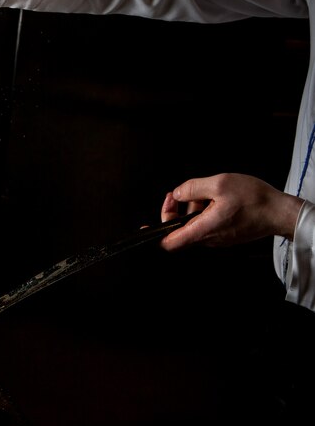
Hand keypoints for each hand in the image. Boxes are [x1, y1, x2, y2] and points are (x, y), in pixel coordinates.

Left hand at [158, 173, 303, 250]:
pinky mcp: (225, 234)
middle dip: (175, 209)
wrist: (280, 212)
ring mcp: (217, 238)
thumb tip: (177, 193)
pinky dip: (205, 211)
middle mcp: (208, 238)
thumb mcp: (219, 183)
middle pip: (179, 229)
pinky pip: (206, 224)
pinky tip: (215, 198)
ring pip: (193, 224)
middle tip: (179, 192)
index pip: (170, 242)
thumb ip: (192, 188)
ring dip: (193, 207)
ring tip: (206, 192)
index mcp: (203, 229)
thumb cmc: (254, 199)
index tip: (145, 228)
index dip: (154, 236)